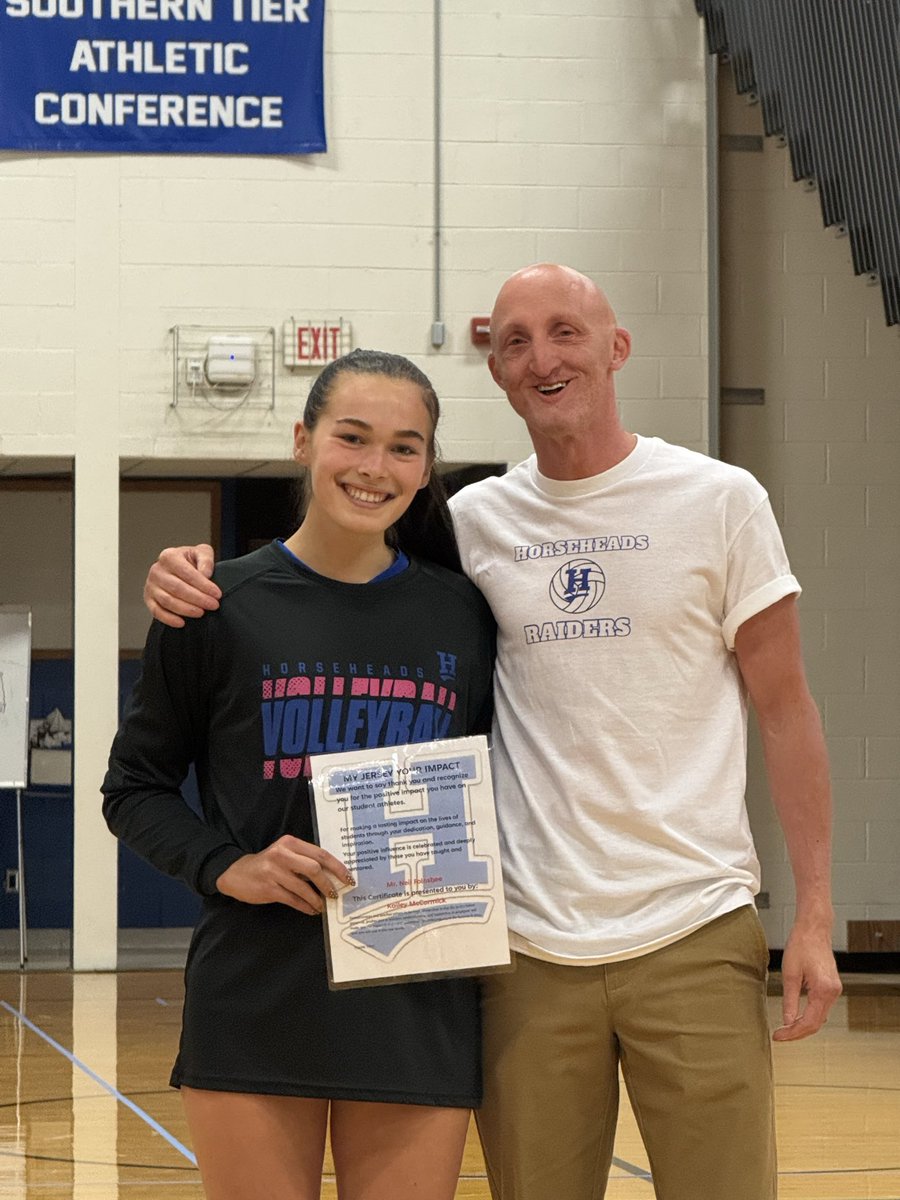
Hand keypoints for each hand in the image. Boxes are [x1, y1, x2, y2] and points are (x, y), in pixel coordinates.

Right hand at [144, 543, 220, 627]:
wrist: (178, 567)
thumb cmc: (191, 561)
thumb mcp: (202, 553)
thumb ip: (206, 560)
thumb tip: (205, 574)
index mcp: (169, 556)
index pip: (187, 573)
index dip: (203, 585)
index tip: (217, 594)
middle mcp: (157, 570)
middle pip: (177, 588)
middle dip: (198, 598)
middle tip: (213, 605)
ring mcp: (151, 586)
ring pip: (168, 601)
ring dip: (186, 609)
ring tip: (201, 613)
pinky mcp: (148, 599)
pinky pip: (156, 611)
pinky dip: (169, 619)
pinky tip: (182, 623)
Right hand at [215, 835, 354, 915]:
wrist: (237, 873)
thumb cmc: (267, 864)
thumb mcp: (285, 854)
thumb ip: (304, 859)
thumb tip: (333, 876)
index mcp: (290, 842)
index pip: (320, 853)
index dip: (337, 867)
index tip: (348, 878)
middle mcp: (282, 854)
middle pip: (314, 869)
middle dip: (328, 884)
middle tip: (335, 895)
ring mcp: (274, 871)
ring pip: (304, 887)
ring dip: (317, 899)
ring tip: (322, 906)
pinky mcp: (268, 888)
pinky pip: (293, 899)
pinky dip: (305, 906)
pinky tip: (310, 910)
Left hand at [772, 923, 841, 1041]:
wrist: (814, 928)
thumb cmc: (801, 945)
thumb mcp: (790, 974)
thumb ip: (790, 1001)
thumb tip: (787, 1022)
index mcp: (823, 990)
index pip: (809, 1023)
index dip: (793, 1033)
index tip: (778, 1037)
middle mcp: (833, 992)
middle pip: (816, 1023)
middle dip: (797, 1032)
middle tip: (779, 1035)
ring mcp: (835, 990)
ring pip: (819, 1017)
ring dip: (803, 1025)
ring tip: (785, 1028)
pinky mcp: (832, 986)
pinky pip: (821, 1007)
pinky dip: (809, 1015)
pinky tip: (796, 1016)